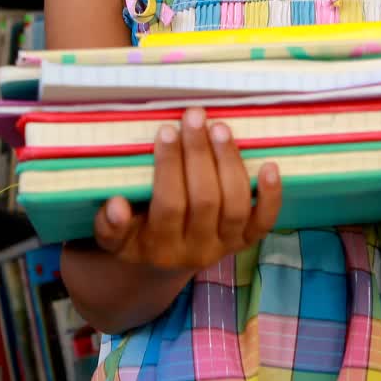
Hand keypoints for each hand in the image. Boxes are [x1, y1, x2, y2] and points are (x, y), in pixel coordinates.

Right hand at [91, 108, 282, 270]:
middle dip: (200, 154)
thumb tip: (115, 205)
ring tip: (219, 128)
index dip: (169, 167)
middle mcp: (195, 251)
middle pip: (205, 201)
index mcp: (158, 248)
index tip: (166, 130)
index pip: (168, 206)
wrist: (162, 263)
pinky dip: (271, 195)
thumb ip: (109, 224)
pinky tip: (270, 166)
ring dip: (229, 163)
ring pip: (235, 206)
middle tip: (194, 117)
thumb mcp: (113, 237)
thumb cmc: (134, 235)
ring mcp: (224, 246)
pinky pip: (265, 221)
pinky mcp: (245, 242)